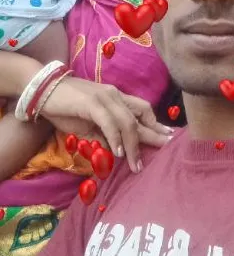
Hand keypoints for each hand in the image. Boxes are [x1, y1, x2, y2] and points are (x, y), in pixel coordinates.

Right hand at [40, 76, 172, 172]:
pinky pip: (109, 122)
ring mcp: (104, 97)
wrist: (44, 90)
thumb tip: (117, 151)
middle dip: (154, 134)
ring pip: (128, 121)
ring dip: (134, 145)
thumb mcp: (89, 125)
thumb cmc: (65, 107)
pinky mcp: (92, 103)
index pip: (142, 109)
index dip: (155, 124)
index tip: (167, 136)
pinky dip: (116, 138)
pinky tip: (118, 152)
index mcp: (116, 98)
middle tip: (167, 147)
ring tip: (136, 165)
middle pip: (141, 115)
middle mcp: (114, 95)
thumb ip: (104, 135)